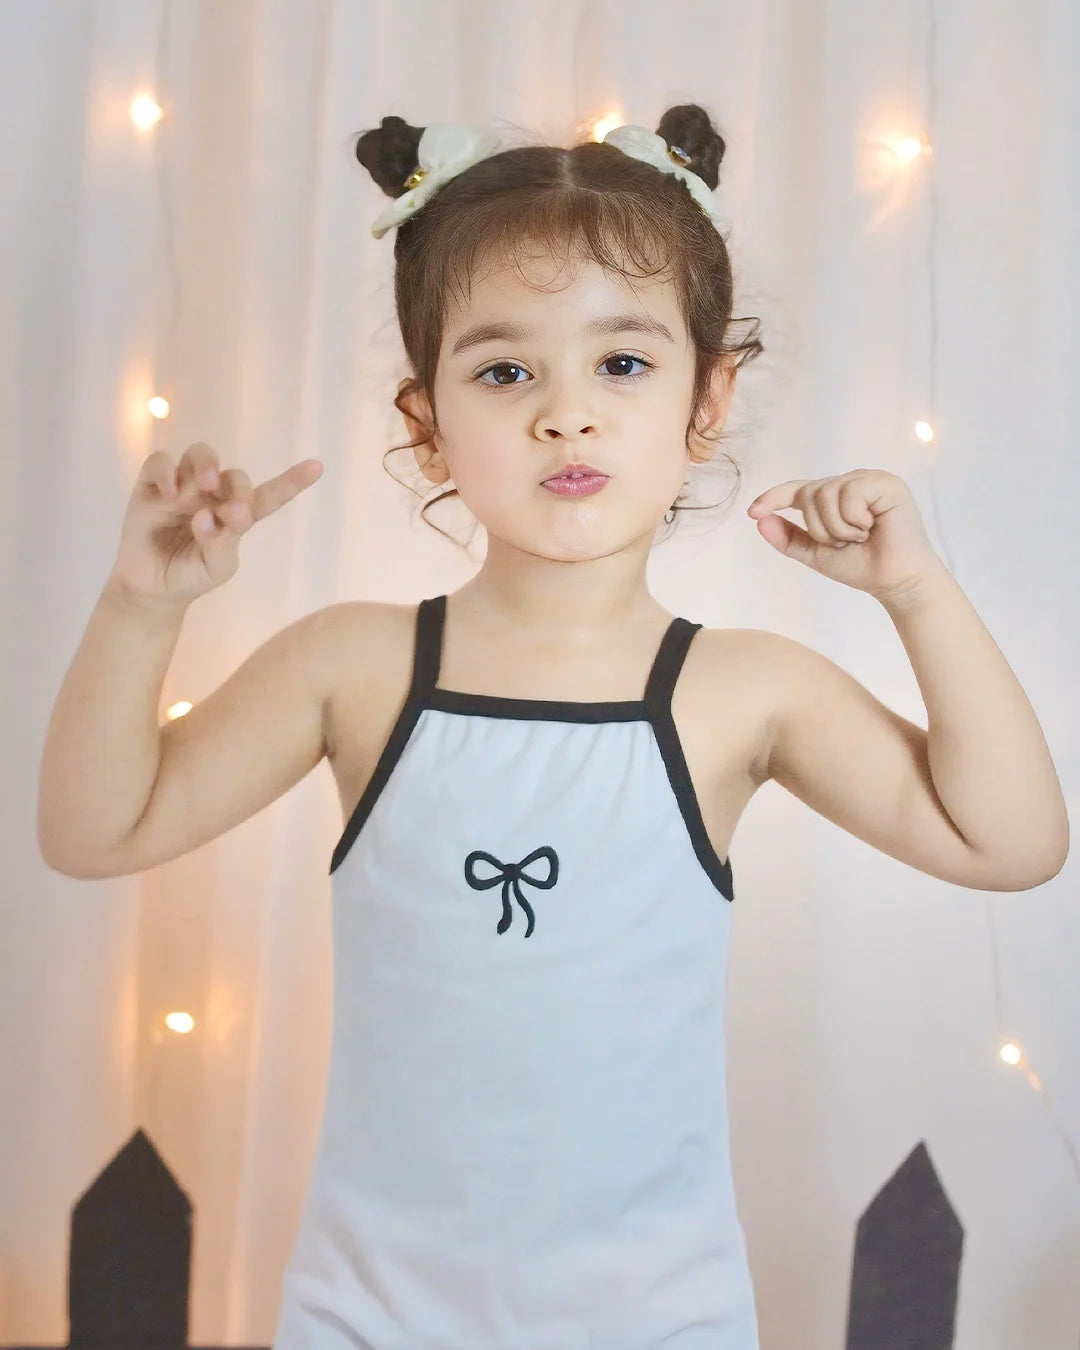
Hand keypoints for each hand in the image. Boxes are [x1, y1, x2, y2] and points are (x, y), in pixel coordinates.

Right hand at [108, 442, 323, 607]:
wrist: (152, 587)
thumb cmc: (191, 575)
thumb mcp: (216, 568)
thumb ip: (221, 544)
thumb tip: (207, 516)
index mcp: (238, 515)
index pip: (268, 496)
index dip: (291, 482)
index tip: (317, 467)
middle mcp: (213, 495)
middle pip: (234, 475)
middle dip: (238, 489)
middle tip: (234, 513)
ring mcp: (184, 487)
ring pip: (201, 453)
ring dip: (207, 465)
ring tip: (205, 487)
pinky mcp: (152, 486)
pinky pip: (160, 462)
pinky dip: (166, 471)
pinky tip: (170, 494)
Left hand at [746, 469, 938, 604]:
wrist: (895, 582)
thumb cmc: (861, 566)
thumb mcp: (816, 553)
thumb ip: (788, 538)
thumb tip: (759, 520)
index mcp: (834, 497)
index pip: (797, 489)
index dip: (773, 497)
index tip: (752, 512)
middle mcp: (849, 483)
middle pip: (809, 493)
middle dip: (820, 528)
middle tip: (846, 542)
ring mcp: (868, 479)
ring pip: (826, 492)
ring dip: (838, 527)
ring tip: (861, 536)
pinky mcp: (886, 482)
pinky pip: (850, 493)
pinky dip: (854, 518)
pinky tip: (873, 527)